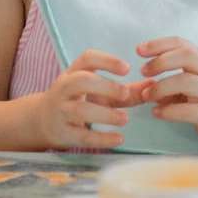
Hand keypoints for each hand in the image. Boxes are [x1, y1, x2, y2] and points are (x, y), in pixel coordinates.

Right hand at [33, 49, 149, 149]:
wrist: (44, 120)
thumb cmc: (79, 100)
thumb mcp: (99, 91)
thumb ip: (127, 90)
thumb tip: (154, 86)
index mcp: (74, 72)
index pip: (87, 58)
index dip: (107, 61)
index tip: (127, 69)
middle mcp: (64, 88)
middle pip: (81, 81)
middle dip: (105, 86)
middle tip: (126, 94)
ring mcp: (61, 110)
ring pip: (80, 109)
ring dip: (105, 114)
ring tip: (125, 119)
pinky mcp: (62, 132)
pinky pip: (81, 136)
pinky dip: (101, 139)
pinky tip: (119, 139)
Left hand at [138, 37, 197, 147]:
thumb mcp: (195, 80)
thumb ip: (170, 78)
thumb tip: (138, 84)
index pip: (182, 44)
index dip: (159, 44)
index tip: (139, 50)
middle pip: (187, 56)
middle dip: (161, 61)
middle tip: (144, 71)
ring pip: (187, 82)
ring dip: (161, 87)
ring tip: (147, 95)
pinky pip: (189, 111)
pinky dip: (169, 111)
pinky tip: (157, 113)